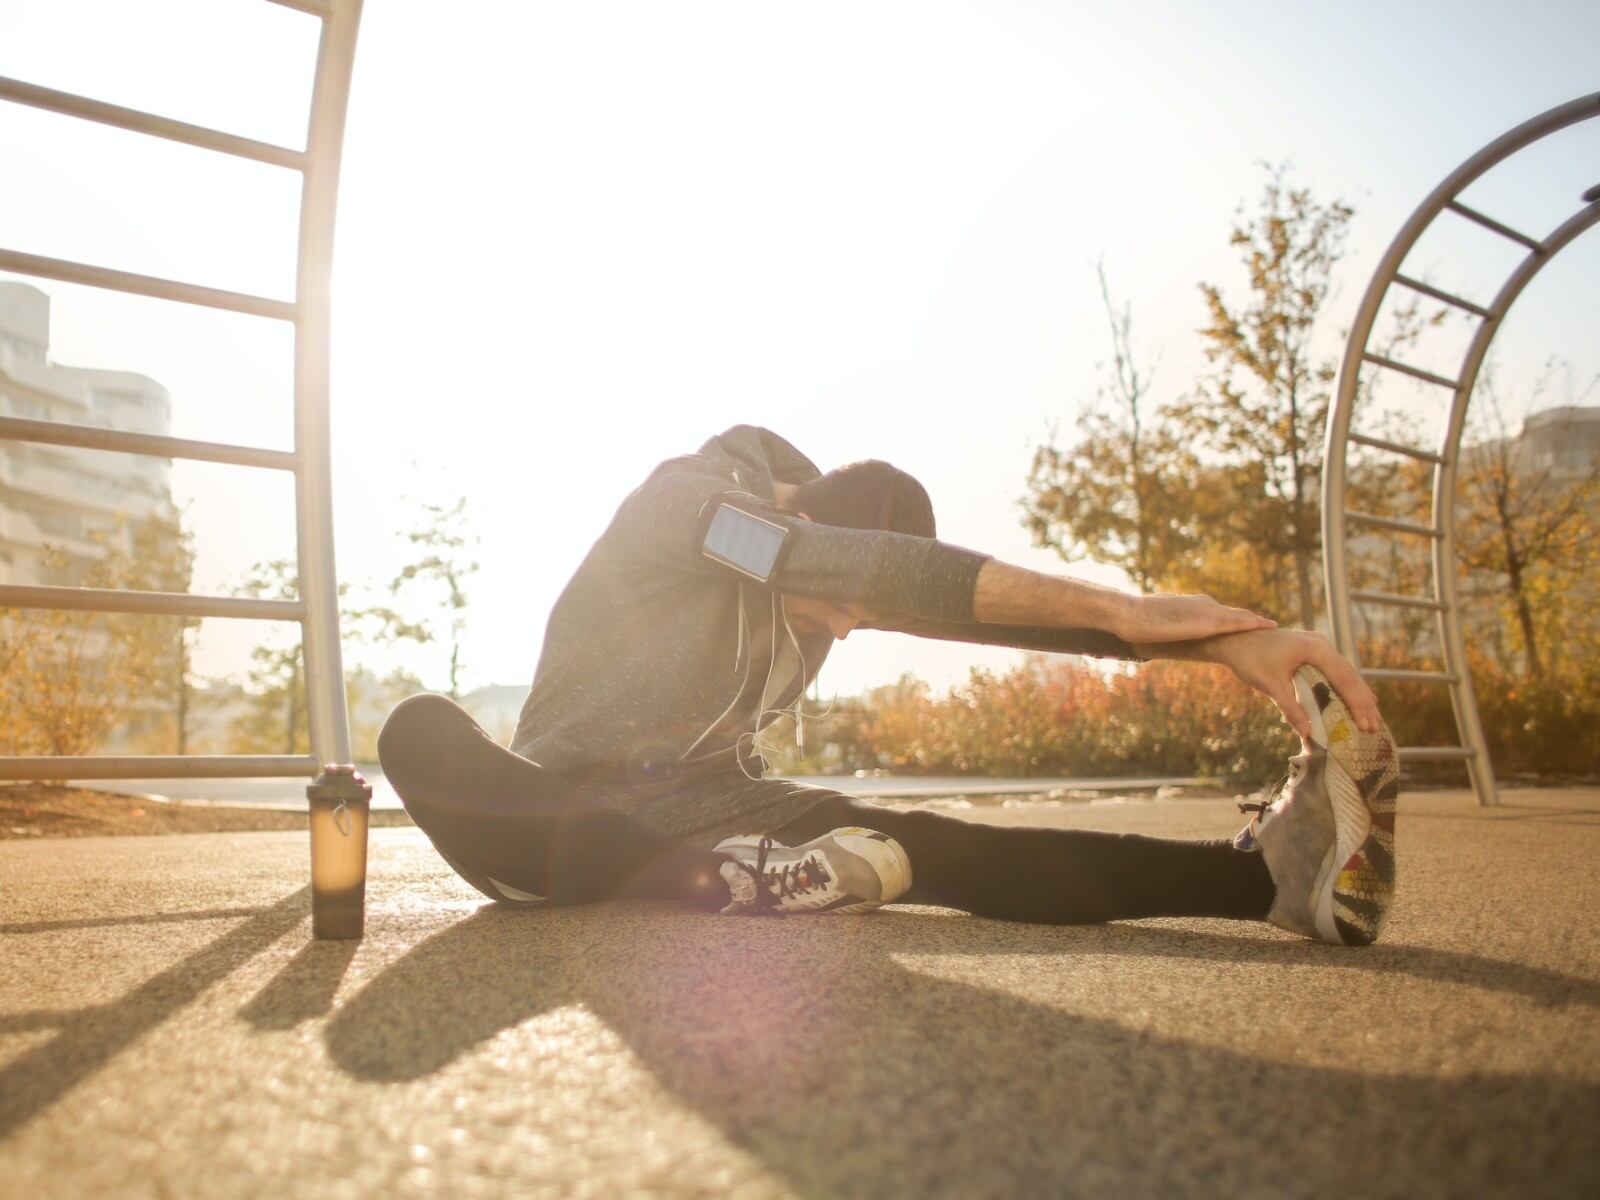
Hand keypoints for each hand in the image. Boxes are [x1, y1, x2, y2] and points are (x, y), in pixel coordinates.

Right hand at [1109, 592, 1276, 644]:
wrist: (1128, 614)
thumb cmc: (1136, 621)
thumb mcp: (1157, 625)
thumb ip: (1167, 629)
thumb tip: (1161, 638)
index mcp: (1194, 607)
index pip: (1222, 614)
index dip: (1238, 620)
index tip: (1254, 625)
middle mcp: (1205, 605)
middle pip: (1236, 613)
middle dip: (1252, 621)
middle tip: (1272, 627)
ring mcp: (1207, 612)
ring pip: (1241, 616)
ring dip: (1258, 622)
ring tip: (1276, 627)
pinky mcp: (1207, 622)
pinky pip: (1237, 622)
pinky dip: (1254, 624)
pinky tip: (1269, 626)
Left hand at [1203, 628, 1382, 739]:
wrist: (1234, 639)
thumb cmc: (1250, 659)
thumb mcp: (1270, 685)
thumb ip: (1290, 708)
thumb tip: (1307, 733)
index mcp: (1316, 649)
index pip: (1344, 680)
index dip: (1356, 704)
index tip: (1366, 725)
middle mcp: (1322, 643)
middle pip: (1350, 676)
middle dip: (1363, 702)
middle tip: (1374, 727)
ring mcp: (1319, 645)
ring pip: (1346, 672)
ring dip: (1357, 695)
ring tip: (1371, 718)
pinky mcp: (1313, 650)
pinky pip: (1336, 670)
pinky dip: (1346, 687)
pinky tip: (1356, 700)